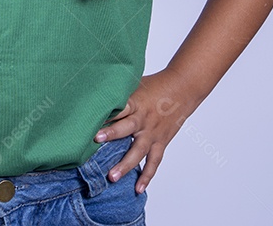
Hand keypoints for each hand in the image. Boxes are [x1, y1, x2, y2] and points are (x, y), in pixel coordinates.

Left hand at [92, 69, 198, 193]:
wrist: (182, 89)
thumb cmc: (154, 85)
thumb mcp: (134, 84)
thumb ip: (117, 93)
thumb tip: (92, 92)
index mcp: (135, 102)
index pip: (118, 108)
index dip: (105, 113)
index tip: (89, 118)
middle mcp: (143, 118)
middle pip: (126, 127)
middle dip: (111, 133)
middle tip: (95, 140)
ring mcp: (153, 132)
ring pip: (139, 150)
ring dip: (125, 164)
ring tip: (112, 177)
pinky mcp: (161, 142)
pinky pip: (154, 161)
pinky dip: (147, 175)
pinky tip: (138, 188)